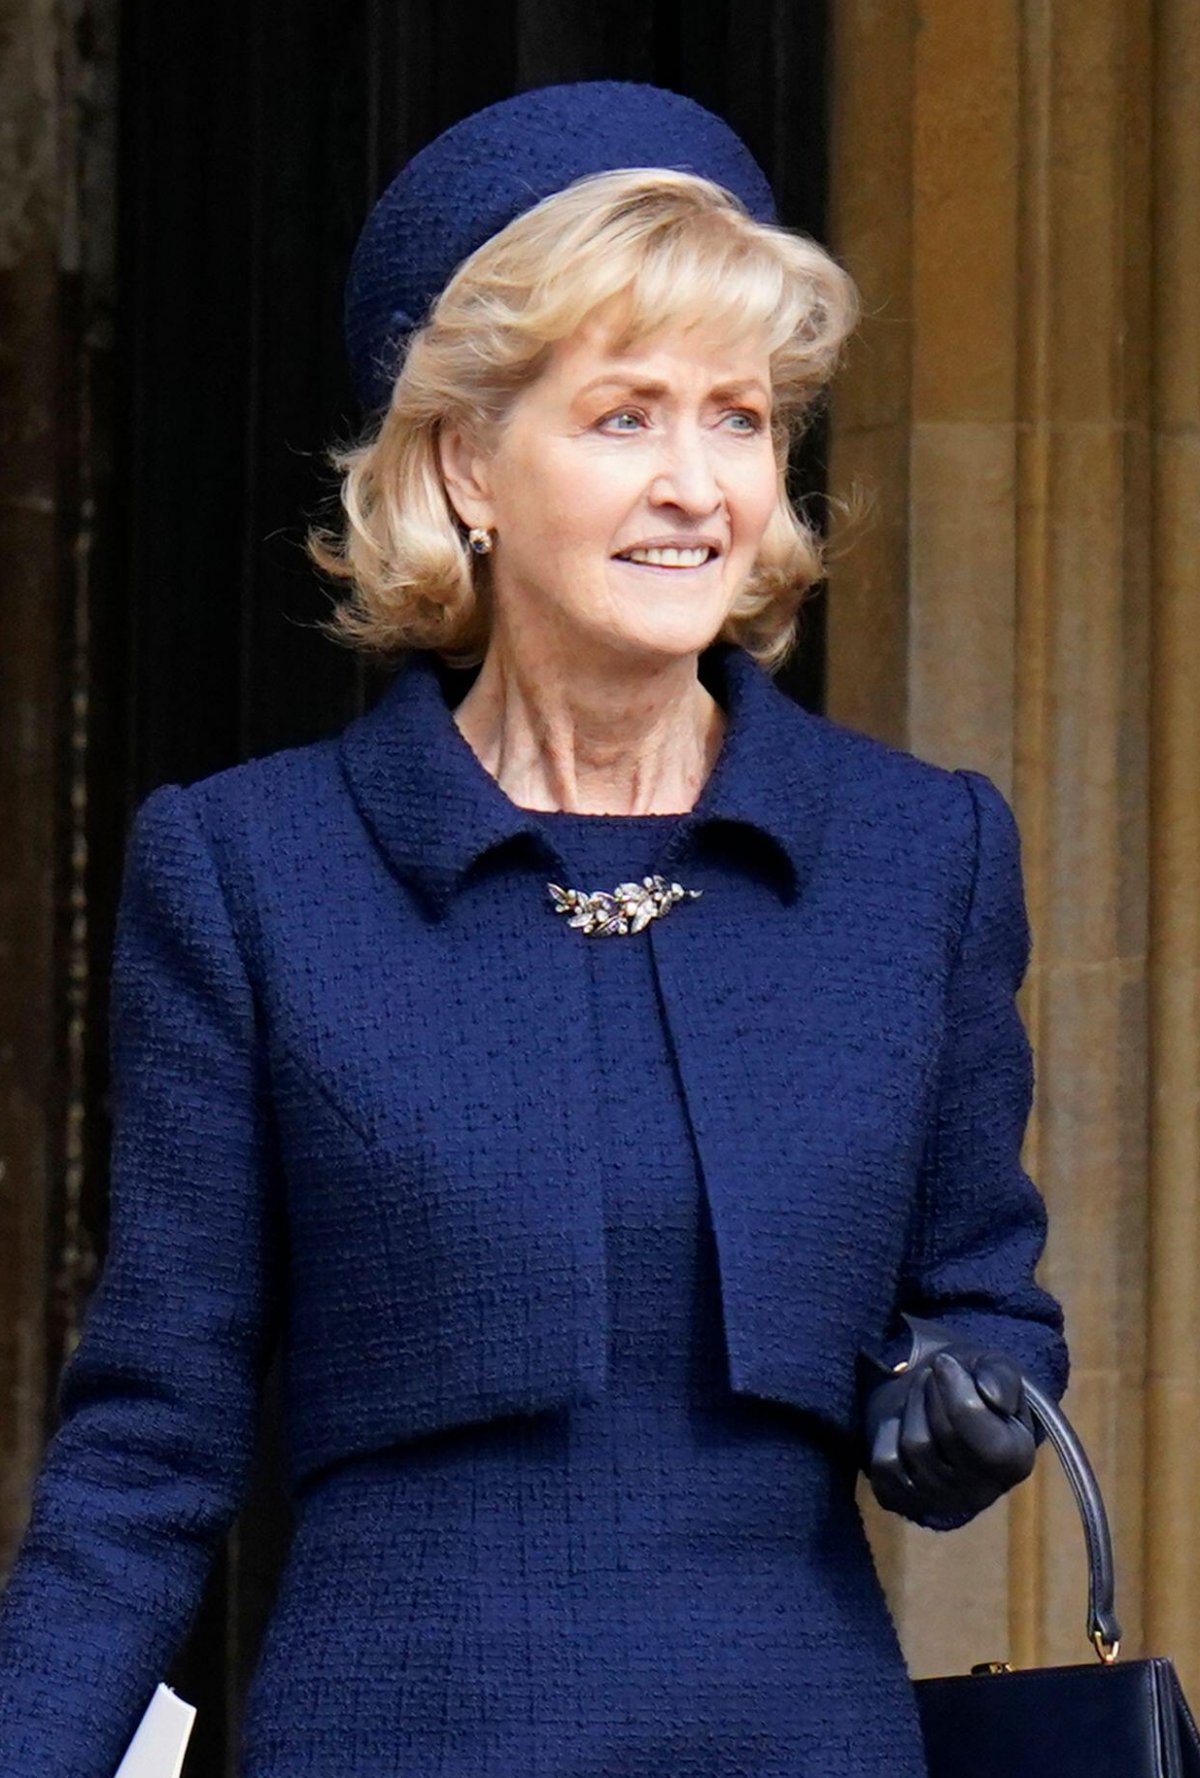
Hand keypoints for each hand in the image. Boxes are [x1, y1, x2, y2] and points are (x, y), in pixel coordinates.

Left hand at [862, 1344, 1035, 1524]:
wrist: (945, 1409)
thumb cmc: (976, 1388)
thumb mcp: (997, 1371)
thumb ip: (1001, 1377)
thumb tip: (992, 1396)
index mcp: (1014, 1460)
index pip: (976, 1430)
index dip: (954, 1389)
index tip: (945, 1362)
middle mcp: (981, 1492)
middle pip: (941, 1435)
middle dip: (931, 1392)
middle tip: (934, 1373)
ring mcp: (940, 1501)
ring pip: (912, 1446)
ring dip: (911, 1406)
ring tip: (922, 1391)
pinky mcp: (904, 1501)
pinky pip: (884, 1464)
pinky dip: (888, 1432)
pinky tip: (904, 1421)